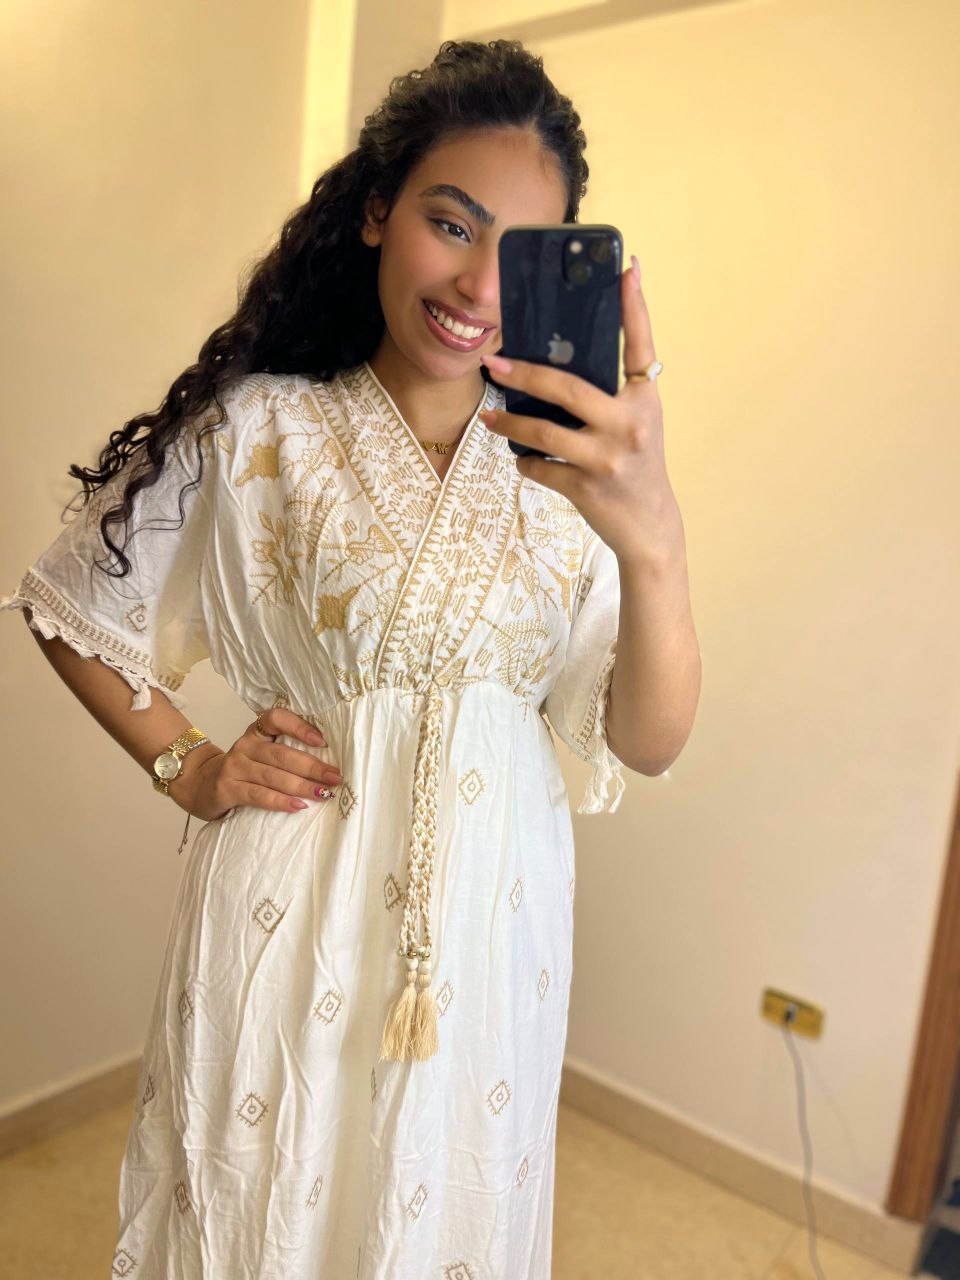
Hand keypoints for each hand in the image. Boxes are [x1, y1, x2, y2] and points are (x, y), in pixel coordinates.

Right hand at [171, 708, 343, 820]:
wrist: (199, 785)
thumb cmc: (242, 770)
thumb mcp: (259, 754)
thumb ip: (285, 753)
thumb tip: (327, 767)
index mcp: (256, 732)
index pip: (276, 718)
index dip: (299, 726)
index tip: (321, 740)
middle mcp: (245, 746)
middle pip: (282, 754)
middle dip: (312, 766)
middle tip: (335, 777)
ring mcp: (235, 767)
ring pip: (273, 776)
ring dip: (301, 786)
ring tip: (323, 794)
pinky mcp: (227, 789)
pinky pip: (258, 795)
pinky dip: (280, 801)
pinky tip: (298, 806)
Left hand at [478, 255, 682, 566]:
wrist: (649, 526)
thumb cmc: (637, 465)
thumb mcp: (636, 422)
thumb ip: (612, 393)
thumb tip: (562, 358)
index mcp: (644, 400)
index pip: (640, 345)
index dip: (635, 306)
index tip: (626, 268)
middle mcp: (629, 424)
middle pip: (567, 388)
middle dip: (524, 372)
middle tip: (493, 360)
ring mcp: (607, 458)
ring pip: (543, 432)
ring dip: (508, 422)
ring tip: (489, 416)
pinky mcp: (587, 487)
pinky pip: (541, 467)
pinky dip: (526, 463)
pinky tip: (521, 458)